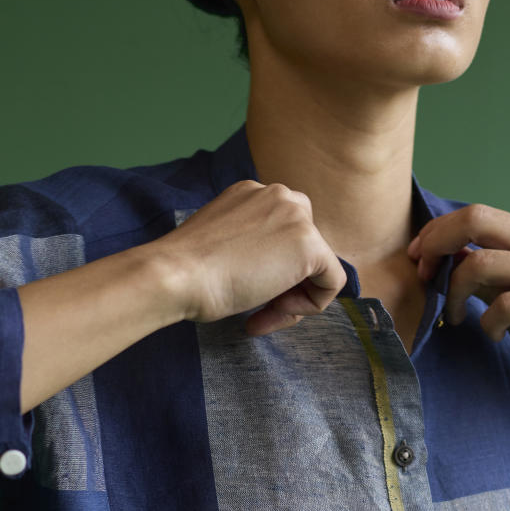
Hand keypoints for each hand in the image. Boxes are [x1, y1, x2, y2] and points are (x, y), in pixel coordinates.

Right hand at [157, 180, 346, 336]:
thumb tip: (271, 275)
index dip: (270, 273)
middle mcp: (277, 195)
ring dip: (294, 298)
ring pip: (318, 266)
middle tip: (260, 309)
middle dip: (288, 284)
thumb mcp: (221, 250)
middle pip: (305, 247)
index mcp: (252, 195)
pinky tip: (276, 311)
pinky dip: (311, 305)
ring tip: (263, 316)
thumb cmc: (186, 273)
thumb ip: (249, 251)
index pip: (281, 234)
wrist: (176, 275)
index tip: (247, 296)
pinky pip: (332, 282)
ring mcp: (296, 216)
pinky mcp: (309, 244)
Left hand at [407, 203, 509, 403]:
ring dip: (453, 295)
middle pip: (476, 220)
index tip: (418, 260)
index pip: (476, 214)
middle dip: (437, 246)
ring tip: (454, 318)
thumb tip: (444, 258)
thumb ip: (486, 275)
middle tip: (423, 278)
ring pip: (482, 263)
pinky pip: (506, 304)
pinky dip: (489, 323)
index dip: (438, 233)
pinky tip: (495, 335)